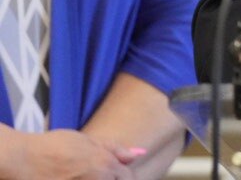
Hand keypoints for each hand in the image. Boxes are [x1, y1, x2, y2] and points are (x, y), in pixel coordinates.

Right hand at [2, 129, 141, 179]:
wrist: (23, 159)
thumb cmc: (53, 145)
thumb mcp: (86, 140)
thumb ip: (114, 148)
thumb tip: (140, 153)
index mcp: (105, 164)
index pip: (126, 177)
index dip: (122, 174)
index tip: (115, 172)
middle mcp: (98, 179)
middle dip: (113, 178)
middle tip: (93, 172)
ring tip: (81, 172)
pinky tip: (72, 177)